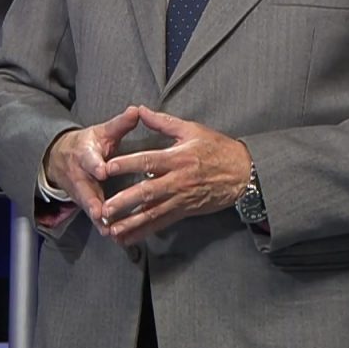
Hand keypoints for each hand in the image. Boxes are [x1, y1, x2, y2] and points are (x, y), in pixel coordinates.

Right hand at [44, 106, 142, 226]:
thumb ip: (120, 124)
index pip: (89, 159)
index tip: (102, 171)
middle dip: (92, 202)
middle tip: (100, 212)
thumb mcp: (102, 132)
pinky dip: (102, 226)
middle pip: (85, 189)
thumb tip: (136, 110)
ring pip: (88, 207)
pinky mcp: (83, 204)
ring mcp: (80, 192)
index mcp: (85, 154)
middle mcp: (80, 175)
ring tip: (109, 230)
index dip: (96, 165)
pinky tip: (114, 237)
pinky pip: (93, 217)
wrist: (59, 158)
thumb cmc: (88, 144)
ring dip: (97, 219)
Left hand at [99, 106, 252, 245]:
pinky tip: (129, 237)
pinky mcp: (184, 211)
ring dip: (131, 223)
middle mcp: (177, 180)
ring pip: (153, 213)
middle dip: (124, 201)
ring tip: (112, 230)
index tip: (107, 168)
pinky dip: (144, 231)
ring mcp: (181, 199)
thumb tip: (141, 110)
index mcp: (177, 158)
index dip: (127, 164)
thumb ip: (164, 122)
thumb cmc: (218, 149)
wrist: (243, 174)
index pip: (148, 161)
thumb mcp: (192, 130)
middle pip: (147, 192)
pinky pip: (161, 223)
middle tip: (104, 208)